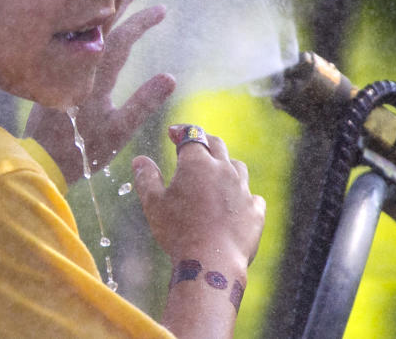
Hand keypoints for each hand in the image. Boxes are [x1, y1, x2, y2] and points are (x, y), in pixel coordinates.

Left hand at [25, 0, 175, 183]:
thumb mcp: (118, 132)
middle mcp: (78, 64)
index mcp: (94, 77)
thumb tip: (170, 77)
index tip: (161, 9)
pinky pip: (74, 35)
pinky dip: (89, 21)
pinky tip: (95, 16)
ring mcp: (64, 65)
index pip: (120, 40)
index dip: (141, 22)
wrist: (39, 158)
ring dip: (107, 8)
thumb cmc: (80, 150)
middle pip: (102, 23)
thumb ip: (143, 104)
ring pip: (88, 27)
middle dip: (123, 0)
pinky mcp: (55, 70)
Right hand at [132, 125, 265, 267]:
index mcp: (198, 163)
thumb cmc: (178, 232)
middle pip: (217, 145)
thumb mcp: (154, 204)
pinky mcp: (255, 211)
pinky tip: (236, 203)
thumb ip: (146, 178)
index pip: (191, 135)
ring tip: (216, 173)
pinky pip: (252, 196)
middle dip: (204, 141)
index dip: (181, 131)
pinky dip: (242, 195)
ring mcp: (243, 190)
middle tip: (194, 145)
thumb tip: (139, 160)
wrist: (212, 263)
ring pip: (237, 167)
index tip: (173, 132)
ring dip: (226, 166)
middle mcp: (224, 170)